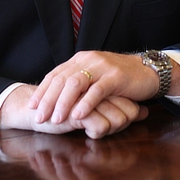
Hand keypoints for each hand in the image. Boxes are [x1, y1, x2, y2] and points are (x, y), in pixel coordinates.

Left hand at [28, 51, 158, 127]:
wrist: (147, 71)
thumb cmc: (118, 78)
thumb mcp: (94, 77)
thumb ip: (78, 83)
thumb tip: (55, 98)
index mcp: (80, 60)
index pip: (55, 74)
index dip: (42, 90)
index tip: (32, 106)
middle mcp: (88, 60)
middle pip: (61, 79)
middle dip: (48, 99)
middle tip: (39, 117)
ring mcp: (101, 67)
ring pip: (76, 83)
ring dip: (63, 103)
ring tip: (56, 119)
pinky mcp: (115, 77)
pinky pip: (97, 90)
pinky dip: (86, 104)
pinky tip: (78, 116)